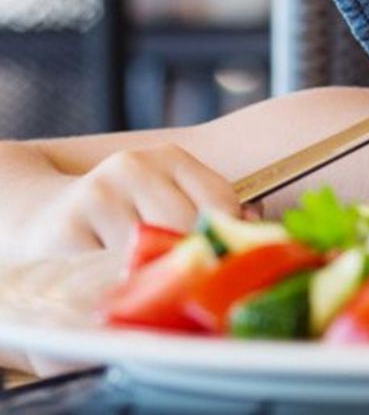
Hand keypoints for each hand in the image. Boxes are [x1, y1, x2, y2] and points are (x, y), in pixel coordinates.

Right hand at [22, 144, 244, 257]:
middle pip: (186, 226)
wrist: (43, 214)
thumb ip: (209, 210)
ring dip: (153, 273)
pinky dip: (121, 282)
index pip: (219, 200)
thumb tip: (254, 228)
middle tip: (186, 278)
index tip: (221, 258)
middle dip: (189, 257)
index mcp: (168, 157)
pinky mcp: (67, 228)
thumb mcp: (166, 197)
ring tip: (146, 275)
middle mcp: (132, 167)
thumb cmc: (122, 213)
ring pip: (149, 251)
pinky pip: (112, 269)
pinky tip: (116, 278)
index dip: (225, 235)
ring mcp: (98, 195)